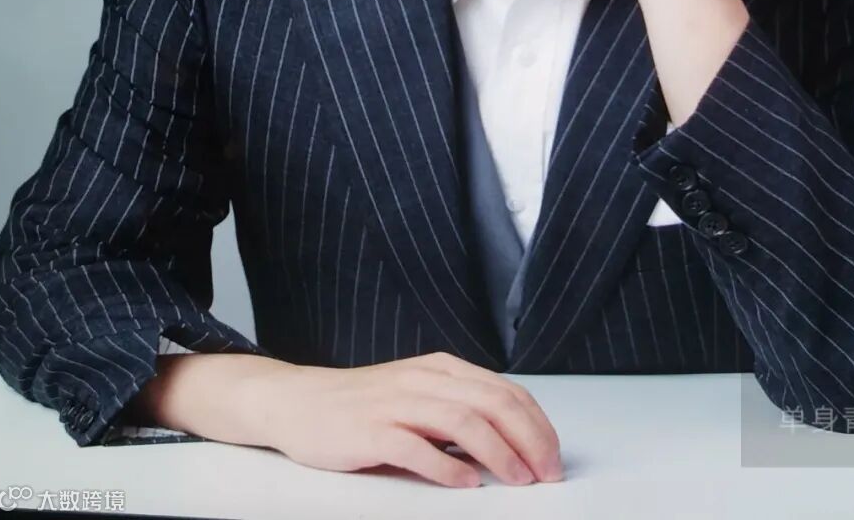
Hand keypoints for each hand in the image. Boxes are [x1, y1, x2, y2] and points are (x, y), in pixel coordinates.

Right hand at [246, 351, 562, 488]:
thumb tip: (511, 440)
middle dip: (528, 438)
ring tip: (518, 479)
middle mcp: (424, 379)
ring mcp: (396, 403)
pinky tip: (465, 483)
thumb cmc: (363, 405)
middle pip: (491, 402)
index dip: (536, 424)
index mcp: (441, 369)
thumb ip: (458, 408)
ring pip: (462, 419)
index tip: (554, 456)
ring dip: (498, 452)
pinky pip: (415, 446)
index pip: (504, 391)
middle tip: (547, 473)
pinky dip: (446, 466)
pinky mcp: (370, 430)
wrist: (299, 402)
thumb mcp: (418, 395)